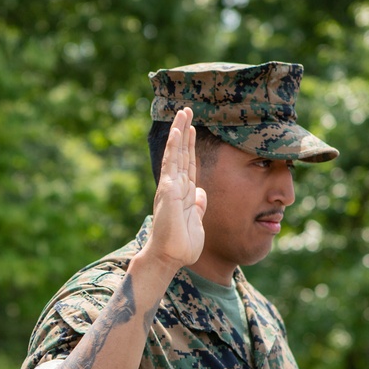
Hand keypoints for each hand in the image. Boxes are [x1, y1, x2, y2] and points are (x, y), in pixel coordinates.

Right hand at [146, 108, 206, 270]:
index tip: (192, 128)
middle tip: (186, 110)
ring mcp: (171, 186)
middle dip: (185, 131)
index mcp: (184, 193)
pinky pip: (172, 164)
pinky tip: (178, 131)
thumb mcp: (197, 222)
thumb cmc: (182, 245)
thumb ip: (198, 206)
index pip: (188, 164)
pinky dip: (175, 147)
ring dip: (180, 131)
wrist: (169, 257)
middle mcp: (175, 186)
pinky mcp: (168, 190)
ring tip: (183, 112)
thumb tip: (200, 192)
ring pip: (176, 153)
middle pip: (182, 153)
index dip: (190, 145)